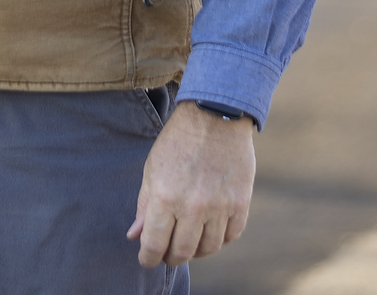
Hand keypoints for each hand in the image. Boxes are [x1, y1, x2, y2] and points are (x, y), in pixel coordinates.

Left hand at [127, 101, 255, 267]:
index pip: (154, 245)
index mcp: (165, 198)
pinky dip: (220, 238)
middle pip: (182, 253)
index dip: (148, 258)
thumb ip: (144, 206)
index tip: (147, 260)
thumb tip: (136, 237)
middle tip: (168, 253)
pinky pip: (231, 236)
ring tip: (190, 240)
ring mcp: (219, 206)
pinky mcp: (240, 202)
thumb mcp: (152, 169)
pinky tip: (211, 229)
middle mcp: (192, 206)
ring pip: (208, 249)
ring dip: (196, 250)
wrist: (214, 116)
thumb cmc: (177, 142)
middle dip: (171, 258)